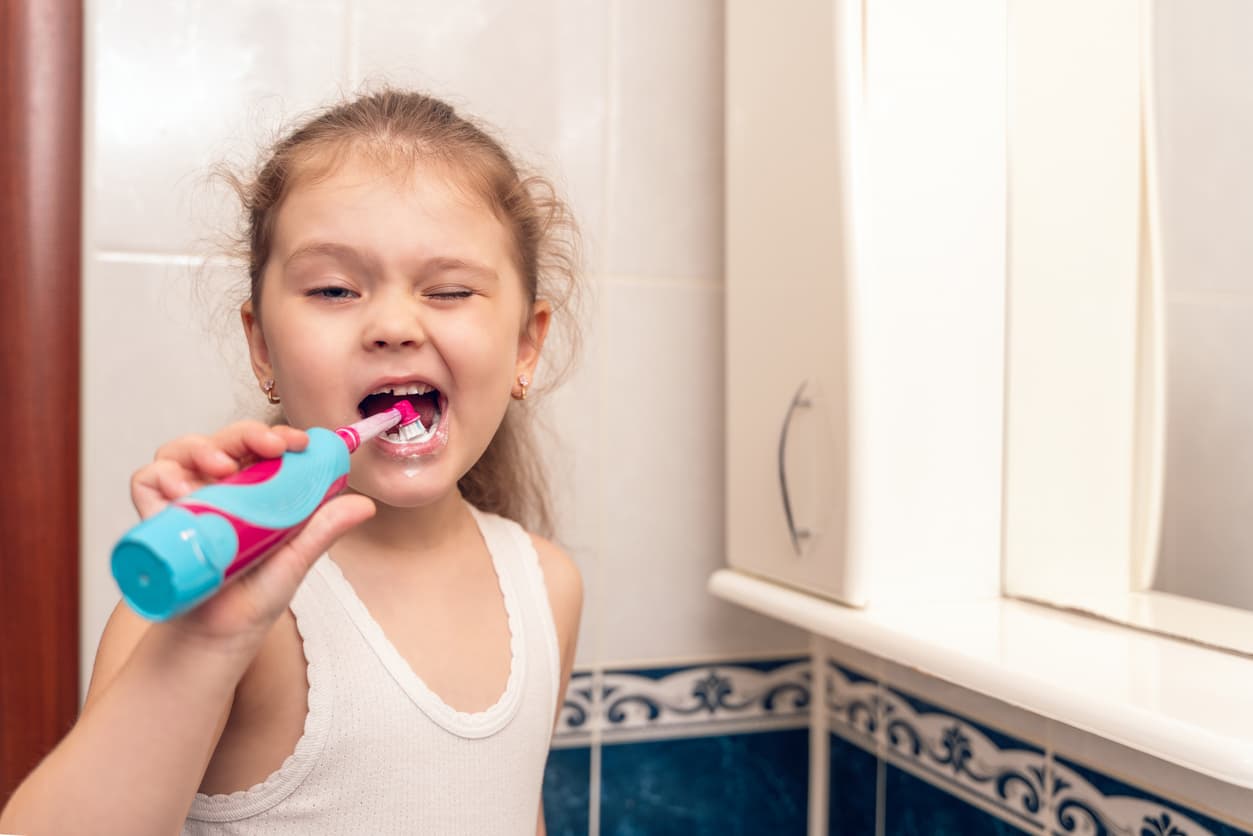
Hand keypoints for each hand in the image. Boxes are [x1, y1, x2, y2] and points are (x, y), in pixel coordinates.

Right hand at [128, 421, 374, 648]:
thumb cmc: (255, 596)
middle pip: (225, 441)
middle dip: (246, 434)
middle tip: (270, 446)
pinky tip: (181, 490)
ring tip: (223, 466)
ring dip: (202, 448)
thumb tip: (365, 505)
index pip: (262, 448)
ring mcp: (186, 500)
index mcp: (254, 490)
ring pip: (183, 451)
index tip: (299, 443)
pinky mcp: (156, 517)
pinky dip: (160, 476)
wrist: (217, 636)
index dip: (277, 437)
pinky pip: (147, 481)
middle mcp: (219, 489)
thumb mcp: (295, 558)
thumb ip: (323, 529)